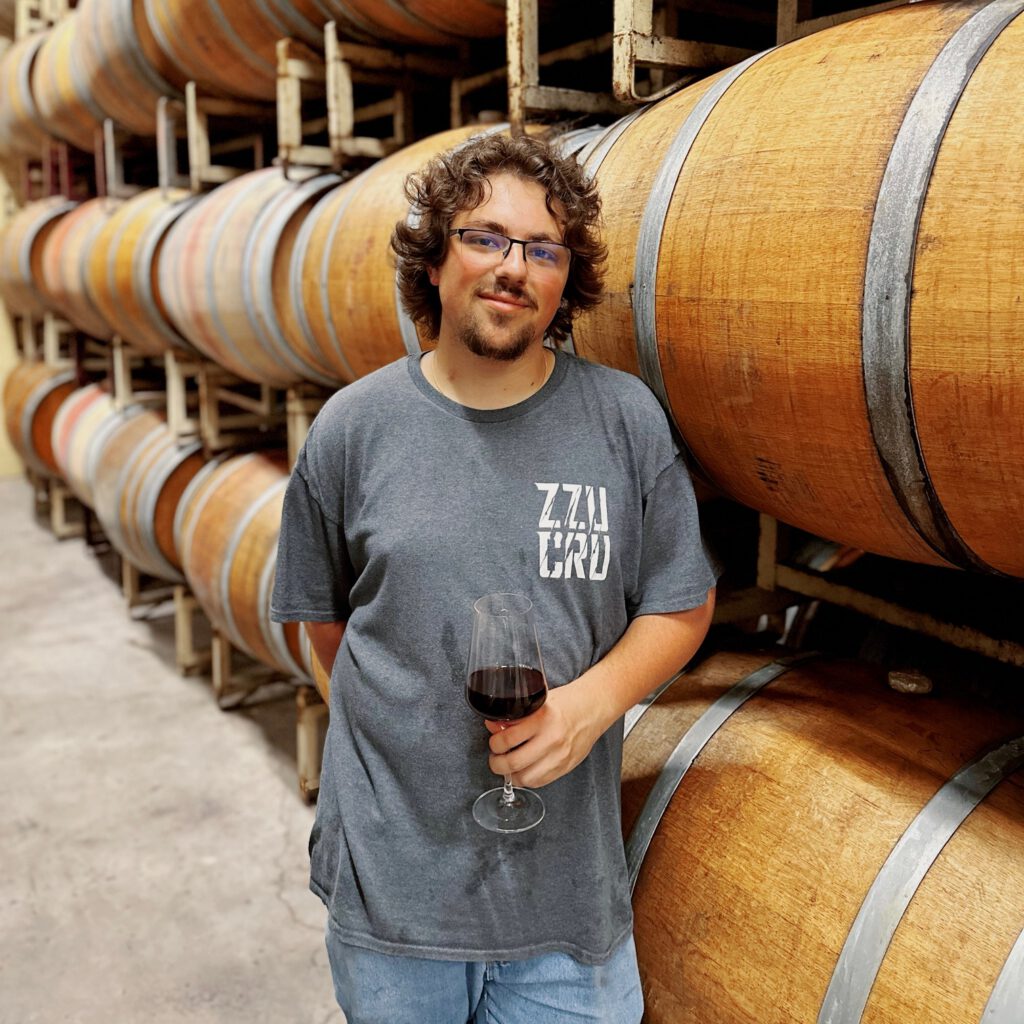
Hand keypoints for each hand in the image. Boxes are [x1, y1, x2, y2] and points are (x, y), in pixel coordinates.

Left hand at [483, 680, 608, 788]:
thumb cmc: (567, 702)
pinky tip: (524, 770)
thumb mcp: (539, 702)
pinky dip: (527, 779)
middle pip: (513, 762)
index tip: (494, 742)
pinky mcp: (566, 767)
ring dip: (511, 775)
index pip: (508, 738)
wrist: (594, 708)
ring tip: (508, 766)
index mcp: (542, 718)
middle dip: (497, 763)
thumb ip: (517, 716)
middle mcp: (551, 739)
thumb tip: (493, 726)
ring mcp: (560, 756)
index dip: (494, 743)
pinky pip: (540, 782)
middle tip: (495, 758)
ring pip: (525, 778)